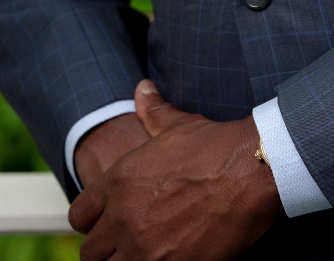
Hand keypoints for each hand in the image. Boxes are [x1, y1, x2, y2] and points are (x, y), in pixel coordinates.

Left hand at [68, 79, 281, 260]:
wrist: (253, 170)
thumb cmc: (217, 146)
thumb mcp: (178, 125)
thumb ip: (153, 112)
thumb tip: (143, 89)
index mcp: (118, 182)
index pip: (79, 216)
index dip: (92, 221)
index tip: (106, 223)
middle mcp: (124, 217)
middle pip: (91, 252)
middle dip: (107, 249)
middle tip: (127, 244)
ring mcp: (146, 248)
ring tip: (148, 254)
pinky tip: (171, 259)